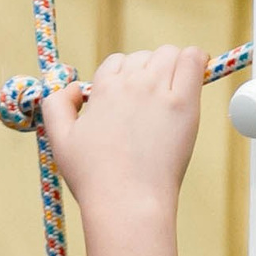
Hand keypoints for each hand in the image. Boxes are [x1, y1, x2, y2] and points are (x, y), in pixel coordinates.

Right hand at [43, 44, 205, 255]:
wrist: (128, 202)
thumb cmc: (94, 177)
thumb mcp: (59, 139)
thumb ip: (57, 105)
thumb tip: (74, 87)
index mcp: (103, 89)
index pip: (117, 63)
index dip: (123, 80)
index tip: (129, 102)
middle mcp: (131, 84)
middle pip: (143, 57)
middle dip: (146, 72)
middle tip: (151, 103)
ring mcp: (159, 91)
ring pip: (169, 53)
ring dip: (171, 65)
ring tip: (173, 90)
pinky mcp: (185, 105)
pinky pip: (194, 61)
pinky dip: (197, 59)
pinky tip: (198, 67)